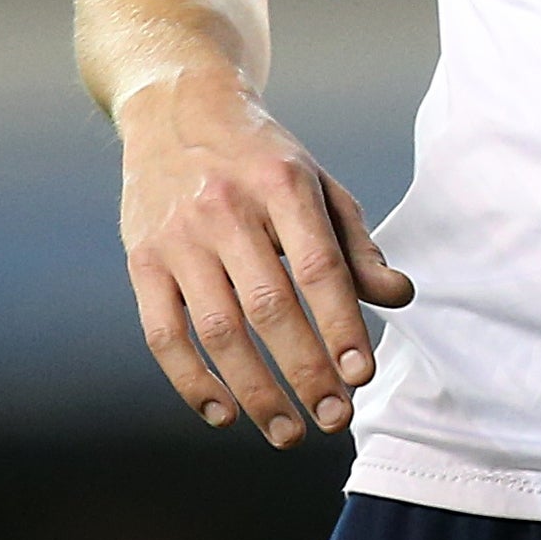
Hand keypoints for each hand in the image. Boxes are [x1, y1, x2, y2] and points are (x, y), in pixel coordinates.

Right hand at [116, 68, 412, 447]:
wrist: (176, 106)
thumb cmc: (261, 157)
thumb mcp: (317, 184)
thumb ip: (356, 244)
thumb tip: (398, 298)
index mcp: (282, 184)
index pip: (317, 266)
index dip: (341, 325)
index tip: (362, 375)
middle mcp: (226, 208)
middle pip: (269, 306)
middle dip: (305, 371)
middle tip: (333, 418)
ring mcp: (177, 236)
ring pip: (216, 330)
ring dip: (254, 391)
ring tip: (287, 433)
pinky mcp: (141, 259)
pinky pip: (162, 334)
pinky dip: (191, 382)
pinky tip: (223, 414)